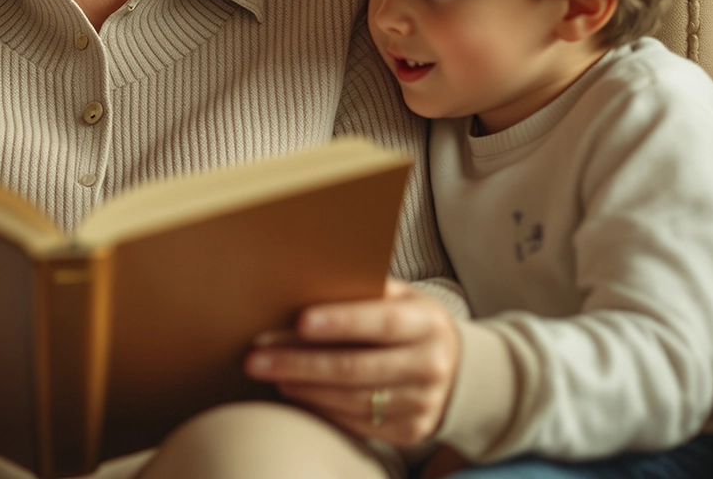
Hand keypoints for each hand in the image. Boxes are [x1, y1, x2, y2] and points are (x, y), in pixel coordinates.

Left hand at [244, 279, 460, 445]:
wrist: (456, 370)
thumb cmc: (410, 323)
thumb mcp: (401, 298)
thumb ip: (364, 290)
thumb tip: (305, 282)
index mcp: (428, 323)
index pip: (382, 322)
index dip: (341, 322)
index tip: (299, 321)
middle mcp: (430, 365)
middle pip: (356, 368)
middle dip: (299, 363)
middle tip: (255, 357)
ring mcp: (422, 403)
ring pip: (351, 400)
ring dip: (302, 387)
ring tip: (268, 372)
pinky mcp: (410, 431)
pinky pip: (356, 424)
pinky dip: (320, 408)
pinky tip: (294, 392)